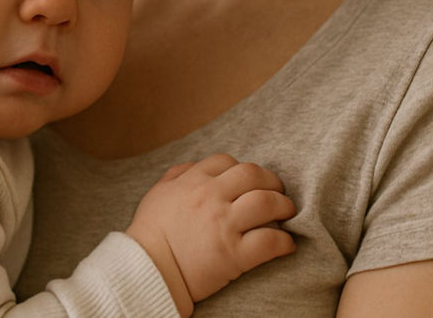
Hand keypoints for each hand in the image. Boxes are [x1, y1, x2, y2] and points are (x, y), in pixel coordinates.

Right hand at [126, 153, 296, 315]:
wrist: (146, 270)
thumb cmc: (148, 234)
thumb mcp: (157, 194)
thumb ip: (176, 176)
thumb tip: (193, 167)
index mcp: (193, 181)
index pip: (227, 162)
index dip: (242, 169)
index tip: (249, 182)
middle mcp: (210, 197)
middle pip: (253, 175)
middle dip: (271, 181)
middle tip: (277, 192)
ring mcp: (223, 225)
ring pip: (267, 203)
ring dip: (283, 206)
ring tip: (287, 213)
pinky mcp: (234, 254)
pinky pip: (270, 241)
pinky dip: (283, 242)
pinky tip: (286, 245)